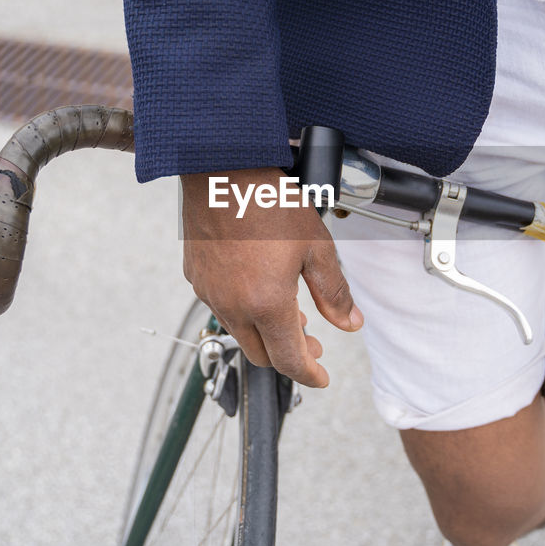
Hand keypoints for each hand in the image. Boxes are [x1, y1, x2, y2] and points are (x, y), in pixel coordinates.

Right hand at [180, 168, 362, 387]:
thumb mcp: (316, 247)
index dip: (309, 374)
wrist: (221, 168)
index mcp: (266, 304)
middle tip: (311, 344)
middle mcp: (232, 306)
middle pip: (261, 354)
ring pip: (239, 331)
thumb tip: (350, 323)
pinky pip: (220, 306)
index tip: (321, 377)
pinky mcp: (195, 276)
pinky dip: (243, 310)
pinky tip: (258, 289)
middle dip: (288, 356)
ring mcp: (209, 292)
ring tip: (288, 314)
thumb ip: (334, 292)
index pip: (288, 360)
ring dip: (264, 332)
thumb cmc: (269, 200)